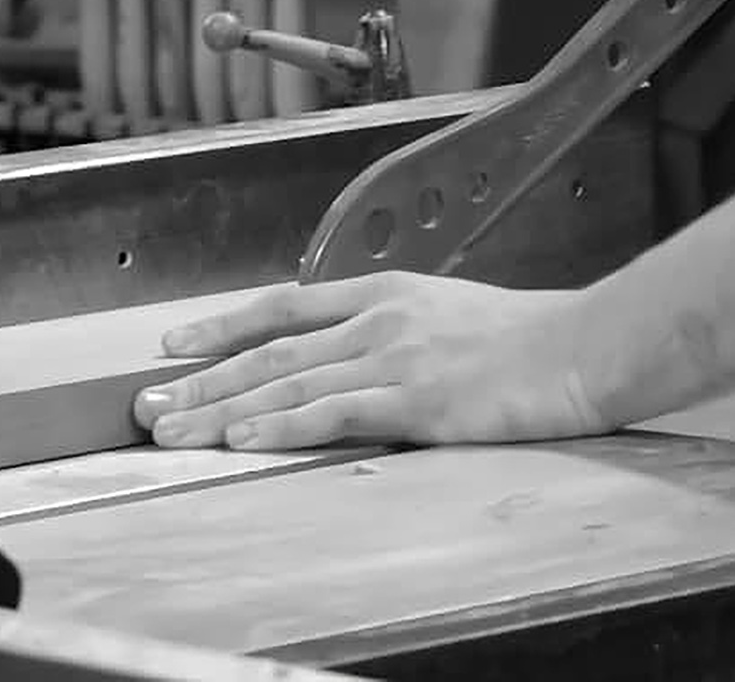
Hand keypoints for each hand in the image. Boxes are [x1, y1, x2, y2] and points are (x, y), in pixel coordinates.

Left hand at [131, 273, 616, 450]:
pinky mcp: (418, 399)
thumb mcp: (453, 316)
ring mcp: (396, 357)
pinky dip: (281, 427)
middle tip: (147, 403)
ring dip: (222, 409)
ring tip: (172, 430)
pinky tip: (242, 439)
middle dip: (201, 379)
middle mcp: (379, 319)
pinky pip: (333, 413)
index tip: (173, 346)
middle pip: (270, 350)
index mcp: (387, 294)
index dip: (222, 327)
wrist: (588, 347)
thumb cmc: (532, 340)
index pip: (283, 306)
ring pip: (288, 383)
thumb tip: (356, 356)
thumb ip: (398, 331)